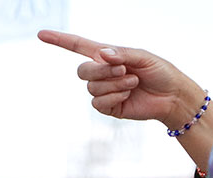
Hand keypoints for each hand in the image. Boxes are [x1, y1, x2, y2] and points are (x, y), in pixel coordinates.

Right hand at [37, 30, 204, 126]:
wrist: (171, 97)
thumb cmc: (160, 72)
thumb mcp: (142, 56)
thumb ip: (121, 54)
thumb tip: (102, 54)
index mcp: (108, 56)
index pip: (78, 46)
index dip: (59, 40)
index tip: (41, 34)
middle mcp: (102, 73)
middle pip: (82, 71)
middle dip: (102, 71)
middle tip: (124, 71)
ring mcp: (103, 91)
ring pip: (92, 88)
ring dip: (115, 85)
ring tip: (133, 83)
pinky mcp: (108, 108)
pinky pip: (98, 103)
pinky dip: (114, 98)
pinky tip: (127, 97)